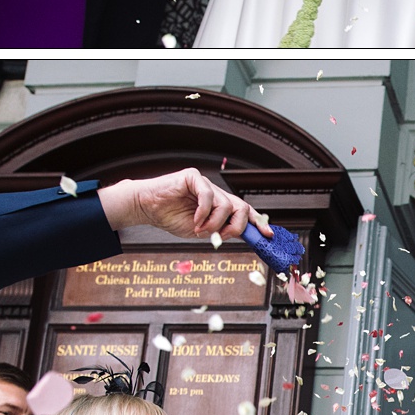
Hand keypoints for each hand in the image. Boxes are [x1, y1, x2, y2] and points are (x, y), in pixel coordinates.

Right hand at [98, 167, 267, 241]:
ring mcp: (206, 184)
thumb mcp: (200, 230)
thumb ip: (219, 230)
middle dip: (236, 227)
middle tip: (220, 237)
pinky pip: (208, 195)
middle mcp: (217, 193)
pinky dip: (203, 213)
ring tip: (199, 230)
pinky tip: (194, 221)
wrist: (146, 208)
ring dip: (214, 224)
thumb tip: (240, 235)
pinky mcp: (193, 177)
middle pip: (242, 207)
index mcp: (220, 205)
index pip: (245, 212)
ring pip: (226, 205)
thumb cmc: (170, 217)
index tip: (268, 235)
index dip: (259, 223)